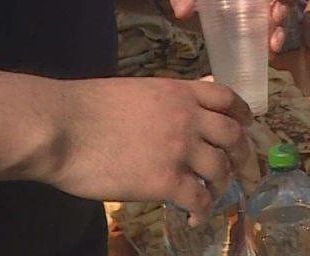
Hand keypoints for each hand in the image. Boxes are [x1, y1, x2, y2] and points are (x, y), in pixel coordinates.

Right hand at [46, 77, 252, 226]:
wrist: (61, 128)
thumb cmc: (86, 107)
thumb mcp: (137, 90)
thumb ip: (165, 99)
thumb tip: (180, 102)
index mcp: (180, 93)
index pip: (227, 99)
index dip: (242, 113)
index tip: (248, 125)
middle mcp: (188, 118)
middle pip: (233, 136)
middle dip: (243, 154)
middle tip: (243, 169)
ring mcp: (180, 149)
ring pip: (220, 169)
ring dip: (222, 185)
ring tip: (213, 196)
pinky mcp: (165, 180)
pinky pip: (198, 198)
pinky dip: (202, 210)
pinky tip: (194, 218)